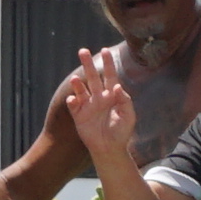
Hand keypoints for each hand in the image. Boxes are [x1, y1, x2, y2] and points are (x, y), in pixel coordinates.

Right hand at [59, 42, 135, 170]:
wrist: (109, 149)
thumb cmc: (122, 132)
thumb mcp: (128, 116)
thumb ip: (124, 101)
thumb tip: (116, 86)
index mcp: (112, 96)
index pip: (110, 76)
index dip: (108, 64)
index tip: (105, 50)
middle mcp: (99, 97)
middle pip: (93, 77)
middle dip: (88, 64)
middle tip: (82, 51)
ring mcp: (88, 106)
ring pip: (81, 89)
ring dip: (77, 83)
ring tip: (75, 79)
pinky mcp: (79, 115)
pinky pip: (73, 105)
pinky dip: (72, 101)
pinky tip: (72, 99)